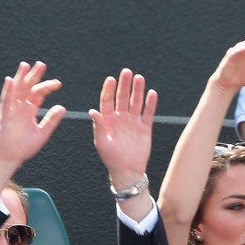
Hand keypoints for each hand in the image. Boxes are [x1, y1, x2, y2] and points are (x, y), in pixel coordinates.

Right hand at [0, 61, 64, 168]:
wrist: (11, 158)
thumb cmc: (24, 147)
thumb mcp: (42, 133)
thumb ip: (51, 120)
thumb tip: (62, 107)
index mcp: (30, 110)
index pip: (39, 94)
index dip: (48, 87)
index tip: (58, 83)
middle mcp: (20, 107)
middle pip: (28, 88)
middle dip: (34, 76)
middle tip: (41, 65)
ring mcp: (12, 110)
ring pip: (16, 90)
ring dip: (21, 78)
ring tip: (25, 65)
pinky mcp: (4, 116)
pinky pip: (5, 101)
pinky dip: (8, 90)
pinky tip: (11, 80)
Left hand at [90, 68, 156, 186]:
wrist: (127, 172)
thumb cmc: (111, 159)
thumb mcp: (102, 143)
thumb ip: (98, 126)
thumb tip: (92, 111)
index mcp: (107, 120)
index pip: (107, 101)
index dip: (109, 89)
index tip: (111, 79)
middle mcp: (120, 118)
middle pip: (122, 97)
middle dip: (124, 85)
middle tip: (127, 72)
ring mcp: (133, 122)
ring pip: (136, 102)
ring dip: (138, 90)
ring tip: (139, 78)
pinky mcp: (145, 128)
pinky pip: (148, 113)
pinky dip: (150, 104)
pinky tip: (152, 94)